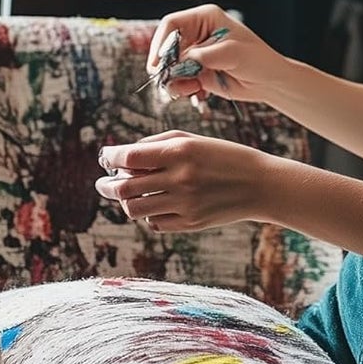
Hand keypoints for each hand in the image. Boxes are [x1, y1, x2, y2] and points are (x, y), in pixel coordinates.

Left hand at [95, 131, 271, 231]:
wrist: (260, 185)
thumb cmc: (223, 156)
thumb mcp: (193, 140)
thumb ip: (156, 144)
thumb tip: (123, 157)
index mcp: (180, 152)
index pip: (129, 157)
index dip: (110, 158)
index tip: (105, 158)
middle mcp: (180, 178)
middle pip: (125, 188)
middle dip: (107, 185)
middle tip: (102, 183)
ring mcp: (185, 204)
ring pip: (136, 209)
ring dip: (126, 202)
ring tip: (127, 196)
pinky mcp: (190, 223)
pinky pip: (155, 223)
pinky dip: (148, 215)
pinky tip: (154, 205)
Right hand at [145, 4, 287, 107]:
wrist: (269, 82)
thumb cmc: (258, 59)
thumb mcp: (233, 53)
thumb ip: (206, 56)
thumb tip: (182, 62)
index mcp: (205, 18)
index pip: (172, 24)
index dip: (161, 42)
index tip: (157, 63)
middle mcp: (196, 33)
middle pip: (166, 46)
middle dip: (165, 66)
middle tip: (166, 81)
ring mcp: (194, 54)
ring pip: (169, 66)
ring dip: (173, 80)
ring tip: (189, 90)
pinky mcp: (195, 71)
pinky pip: (177, 80)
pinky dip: (182, 88)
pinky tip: (197, 93)